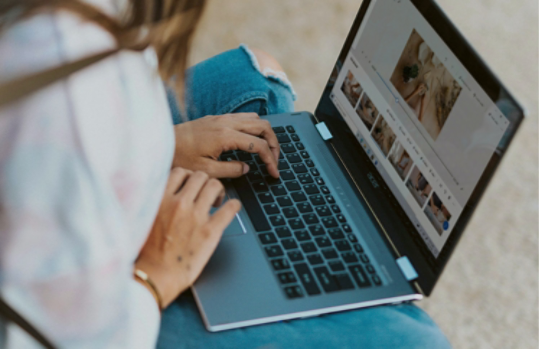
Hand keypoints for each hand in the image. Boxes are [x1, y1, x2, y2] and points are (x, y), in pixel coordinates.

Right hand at [135, 168, 240, 307]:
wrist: (155, 276)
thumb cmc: (147, 253)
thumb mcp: (145, 218)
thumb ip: (156, 202)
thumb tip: (167, 193)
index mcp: (161, 199)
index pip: (180, 172)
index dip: (189, 177)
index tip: (192, 185)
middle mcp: (179, 203)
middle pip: (200, 176)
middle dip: (205, 182)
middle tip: (207, 194)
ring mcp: (196, 216)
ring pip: (215, 185)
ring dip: (219, 191)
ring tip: (218, 201)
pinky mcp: (210, 231)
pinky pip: (230, 208)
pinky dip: (234, 205)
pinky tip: (233, 208)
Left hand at [173, 113, 280, 177]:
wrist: (160, 143)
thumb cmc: (179, 157)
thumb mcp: (206, 171)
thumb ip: (230, 170)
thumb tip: (246, 168)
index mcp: (225, 136)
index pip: (258, 145)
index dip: (270, 159)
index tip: (274, 172)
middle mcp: (226, 123)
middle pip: (263, 126)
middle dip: (274, 144)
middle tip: (275, 160)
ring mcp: (222, 118)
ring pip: (255, 119)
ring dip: (265, 134)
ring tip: (266, 151)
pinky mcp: (216, 118)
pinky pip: (243, 117)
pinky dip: (254, 128)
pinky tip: (251, 141)